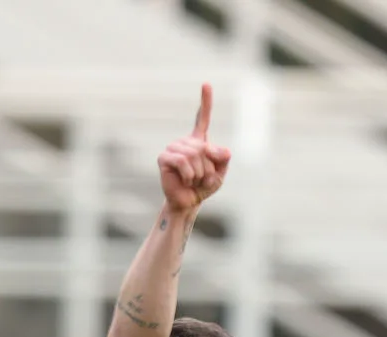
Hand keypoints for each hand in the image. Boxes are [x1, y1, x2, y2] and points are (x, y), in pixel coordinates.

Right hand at [157, 84, 231, 212]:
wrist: (188, 202)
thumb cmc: (203, 187)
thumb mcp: (220, 173)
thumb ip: (223, 159)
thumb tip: (219, 149)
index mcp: (199, 141)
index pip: (202, 118)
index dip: (205, 101)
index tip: (206, 84)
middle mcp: (185, 141)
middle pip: (204, 147)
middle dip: (208, 167)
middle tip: (202, 178)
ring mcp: (173, 148)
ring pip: (194, 154)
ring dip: (199, 173)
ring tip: (193, 180)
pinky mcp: (164, 157)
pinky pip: (182, 161)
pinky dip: (189, 174)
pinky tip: (186, 180)